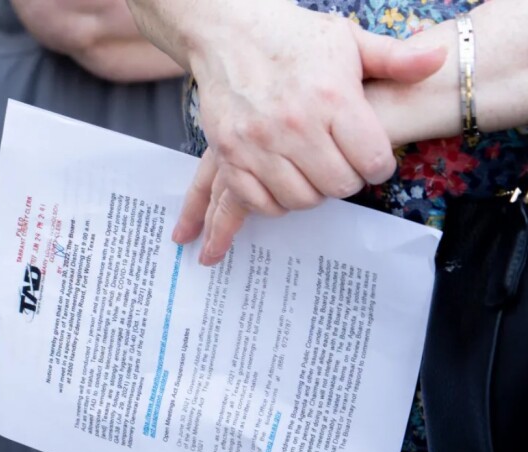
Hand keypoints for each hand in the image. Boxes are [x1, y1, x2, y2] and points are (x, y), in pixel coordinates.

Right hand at [155, 1, 445, 264]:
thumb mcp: (348, 40)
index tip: (370, 158)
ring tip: (311, 171)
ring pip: (301, 198)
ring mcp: (258, 143)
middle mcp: (295, 124)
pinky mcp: (231, 155)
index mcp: (332, 97)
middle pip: (338, 185)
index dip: (378, 166)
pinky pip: (260, 202)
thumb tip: (437, 62)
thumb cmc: (292, 38)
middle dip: (346, 179)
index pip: (372, 161)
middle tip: (340, 164)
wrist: (229, 32)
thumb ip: (394, 59)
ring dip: (311, 192)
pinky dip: (275, 200)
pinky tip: (282, 181)